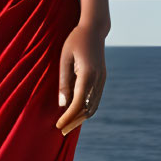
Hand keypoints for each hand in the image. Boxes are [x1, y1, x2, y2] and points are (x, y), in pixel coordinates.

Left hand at [56, 21, 106, 135]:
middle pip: (88, 109)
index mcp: (87, 74)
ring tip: (68, 126)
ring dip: (81, 118)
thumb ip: (64, 81)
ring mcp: (102, 80)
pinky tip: (77, 114)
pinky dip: (87, 109)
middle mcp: (98, 79)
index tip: (58, 125)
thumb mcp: (64, 58)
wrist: (94, 29)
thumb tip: (62, 104)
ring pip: (94, 106)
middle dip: (75, 122)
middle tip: (61, 131)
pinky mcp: (102, 79)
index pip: (78, 103)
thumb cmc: (75, 41)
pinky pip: (95, 99)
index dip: (68, 117)